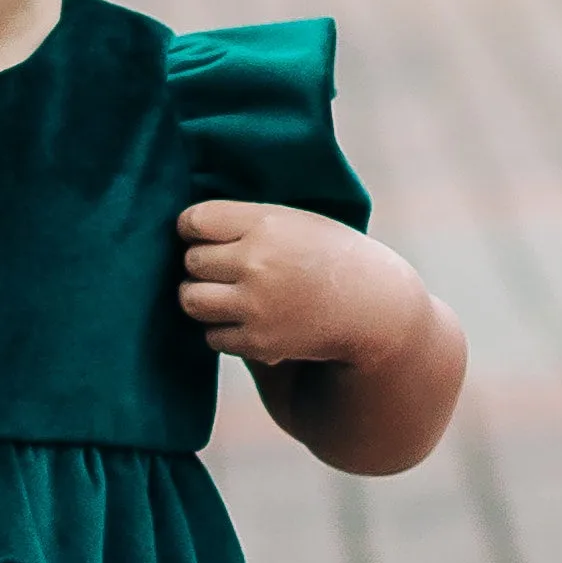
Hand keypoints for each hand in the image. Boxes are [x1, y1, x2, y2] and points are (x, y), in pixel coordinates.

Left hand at [177, 198, 414, 367]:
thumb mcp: (297, 222)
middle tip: (223, 269)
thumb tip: (189, 229)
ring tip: (226, 295)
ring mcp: (255, 304)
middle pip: (191, 262)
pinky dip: (223, 330)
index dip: (191, 229)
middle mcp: (256, 262)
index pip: (195, 220)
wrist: (373, 308)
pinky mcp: (258, 341)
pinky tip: (248, 320)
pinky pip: (212, 335)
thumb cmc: (332, 258)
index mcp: (266, 224)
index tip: (200, 235)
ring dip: (202, 298)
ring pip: (192, 300)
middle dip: (201, 265)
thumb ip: (249, 222)